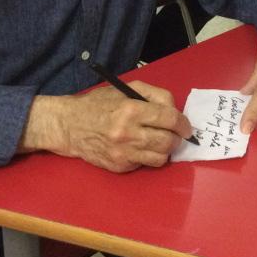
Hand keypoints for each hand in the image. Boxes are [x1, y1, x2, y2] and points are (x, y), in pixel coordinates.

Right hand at [20, 82, 192, 172]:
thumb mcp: (124, 89)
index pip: (169, 118)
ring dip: (165, 150)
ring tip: (159, 141)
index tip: (186, 126)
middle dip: (177, 138)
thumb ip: (153, 95)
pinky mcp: (119, 166)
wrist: (69, 126)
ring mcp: (123, 153)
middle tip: (175, 134)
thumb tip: (174, 109)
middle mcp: (128, 133)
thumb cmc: (98, 104)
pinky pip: (145, 164)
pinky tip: (140, 147)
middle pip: (168, 141)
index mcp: (131, 109)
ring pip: (160, 158)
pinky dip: (148, 156)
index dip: (183, 123)